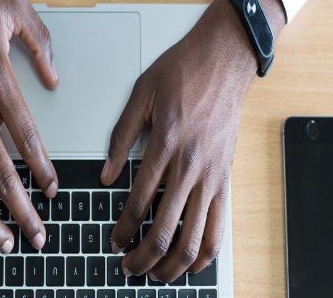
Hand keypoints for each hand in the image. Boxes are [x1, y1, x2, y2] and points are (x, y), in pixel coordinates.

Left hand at [101, 0, 284, 281]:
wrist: (224, 59)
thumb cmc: (183, 72)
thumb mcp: (141, 96)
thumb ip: (121, 138)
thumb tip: (107, 175)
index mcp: (166, 146)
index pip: (139, 205)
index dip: (122, 231)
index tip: (113, 242)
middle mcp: (192, 167)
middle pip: (165, 231)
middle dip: (143, 258)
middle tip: (128, 267)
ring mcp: (213, 176)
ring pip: (196, 238)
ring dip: (174, 264)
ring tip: (157, 274)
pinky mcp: (226, 178)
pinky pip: (220, 226)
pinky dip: (206, 251)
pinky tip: (191, 261)